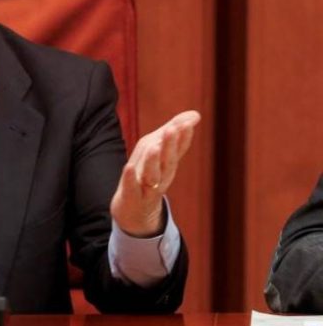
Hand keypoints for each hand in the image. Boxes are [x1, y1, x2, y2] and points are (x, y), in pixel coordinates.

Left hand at [110, 110, 200, 236]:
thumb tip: (196, 114)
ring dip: (154, 161)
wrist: (134, 210)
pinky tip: (128, 167)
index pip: (178, 149)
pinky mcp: (132, 196)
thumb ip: (175, 133)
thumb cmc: (149, 174)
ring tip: (154, 147)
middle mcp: (161, 175)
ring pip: (152, 174)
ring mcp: (147, 188)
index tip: (189, 122)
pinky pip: (132, 188)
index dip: (183, 137)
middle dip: (170, 145)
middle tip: (173, 129)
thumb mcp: (160, 151)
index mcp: (168, 163)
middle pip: (168, 160)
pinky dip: (131, 178)